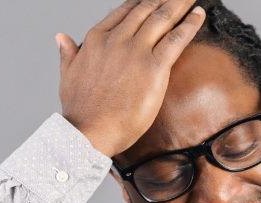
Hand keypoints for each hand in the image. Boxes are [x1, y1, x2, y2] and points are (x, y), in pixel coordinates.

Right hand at [55, 0, 205, 155]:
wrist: (90, 131)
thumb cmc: (80, 111)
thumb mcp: (68, 75)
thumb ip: (68, 53)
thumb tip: (61, 37)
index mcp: (96, 39)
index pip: (124, 12)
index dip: (141, 3)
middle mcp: (117, 39)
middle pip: (146, 10)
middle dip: (164, 0)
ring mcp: (136, 51)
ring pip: (162, 18)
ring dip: (179, 4)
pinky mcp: (154, 67)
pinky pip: (176, 39)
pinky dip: (190, 24)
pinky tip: (199, 14)